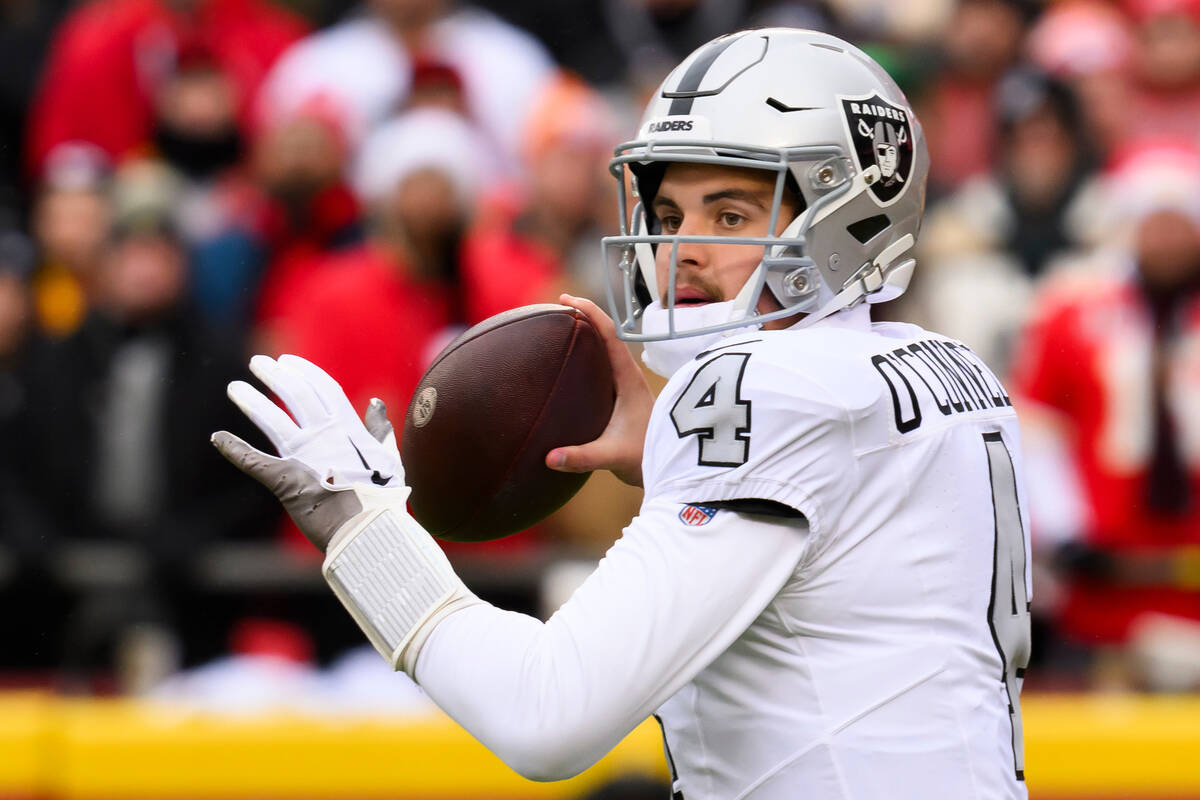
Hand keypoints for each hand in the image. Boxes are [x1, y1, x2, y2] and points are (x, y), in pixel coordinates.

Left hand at [212, 354, 406, 551]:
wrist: (368, 529)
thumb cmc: (383, 500)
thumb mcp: (389, 460)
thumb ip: (380, 431)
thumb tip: (374, 402)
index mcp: (349, 430)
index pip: (324, 389)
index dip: (305, 372)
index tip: (288, 360)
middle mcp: (324, 437)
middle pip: (295, 394)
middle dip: (274, 375)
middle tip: (257, 362)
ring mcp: (302, 457)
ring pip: (271, 419)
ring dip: (251, 401)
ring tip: (233, 387)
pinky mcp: (282, 480)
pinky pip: (252, 460)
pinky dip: (233, 448)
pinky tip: (217, 437)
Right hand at [546, 294, 652, 486]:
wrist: (672, 468)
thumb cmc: (647, 458)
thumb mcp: (614, 456)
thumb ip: (583, 457)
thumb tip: (549, 458)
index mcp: (629, 379)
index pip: (609, 335)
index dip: (590, 311)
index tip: (566, 299)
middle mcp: (628, 377)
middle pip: (606, 336)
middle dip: (583, 317)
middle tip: (556, 307)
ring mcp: (625, 386)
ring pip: (604, 351)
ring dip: (585, 337)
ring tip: (559, 329)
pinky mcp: (621, 398)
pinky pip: (601, 368)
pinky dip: (584, 358)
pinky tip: (567, 366)